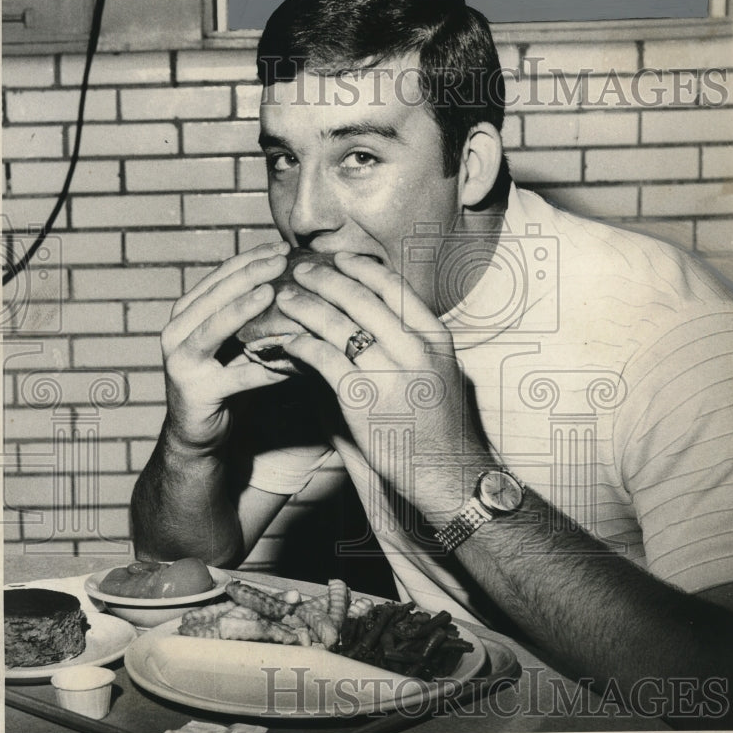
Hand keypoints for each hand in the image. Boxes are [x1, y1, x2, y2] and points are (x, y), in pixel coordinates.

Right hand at [160, 241, 295, 451]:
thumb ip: (250, 315)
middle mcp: (176, 332)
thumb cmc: (225, 381)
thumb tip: (296, 284)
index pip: (219, 277)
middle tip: (281, 259)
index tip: (281, 247)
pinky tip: (291, 359)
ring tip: (271, 291)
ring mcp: (181, 362)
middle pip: (215, 296)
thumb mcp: (235, 343)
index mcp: (186, 314)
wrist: (198, 434)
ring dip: (243, 308)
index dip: (249, 259)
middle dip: (249, 274)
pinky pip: (236, 376)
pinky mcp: (195, 391)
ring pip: (214, 328)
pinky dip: (265, 367)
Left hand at [275, 252, 491, 513]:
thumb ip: (415, 344)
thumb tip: (377, 317)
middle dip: (325, 280)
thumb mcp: (443, 374)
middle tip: (300, 270)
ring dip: (305, 308)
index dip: (362, 268)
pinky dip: (301, 346)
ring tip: (284, 299)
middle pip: (361, 300)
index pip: (395, 288)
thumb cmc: (442, 427)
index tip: (339, 258)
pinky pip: (324, 360)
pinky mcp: (364, 400)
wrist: (448, 474)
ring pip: (338, 326)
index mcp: (436, 338)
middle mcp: (415, 350)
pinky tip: (287, 342)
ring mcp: (390, 374)